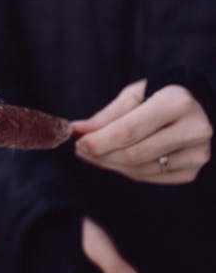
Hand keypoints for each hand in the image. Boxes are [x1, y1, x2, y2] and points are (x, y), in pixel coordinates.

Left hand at [72, 80, 212, 183]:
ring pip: (140, 169)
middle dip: (102, 154)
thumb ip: (106, 116)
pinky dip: (126, 170)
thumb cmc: (159, 96)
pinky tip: (113, 160)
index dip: (101, 140)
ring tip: (92, 154)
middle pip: (134, 153)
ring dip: (110, 164)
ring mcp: (195, 154)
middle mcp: (193, 130)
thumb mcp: (134, 96)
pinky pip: (149, 177)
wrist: (196, 106)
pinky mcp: (191, 171)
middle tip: (81, 149)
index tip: (79, 143)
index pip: (130, 130)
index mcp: (178, 102)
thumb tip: (76, 130)